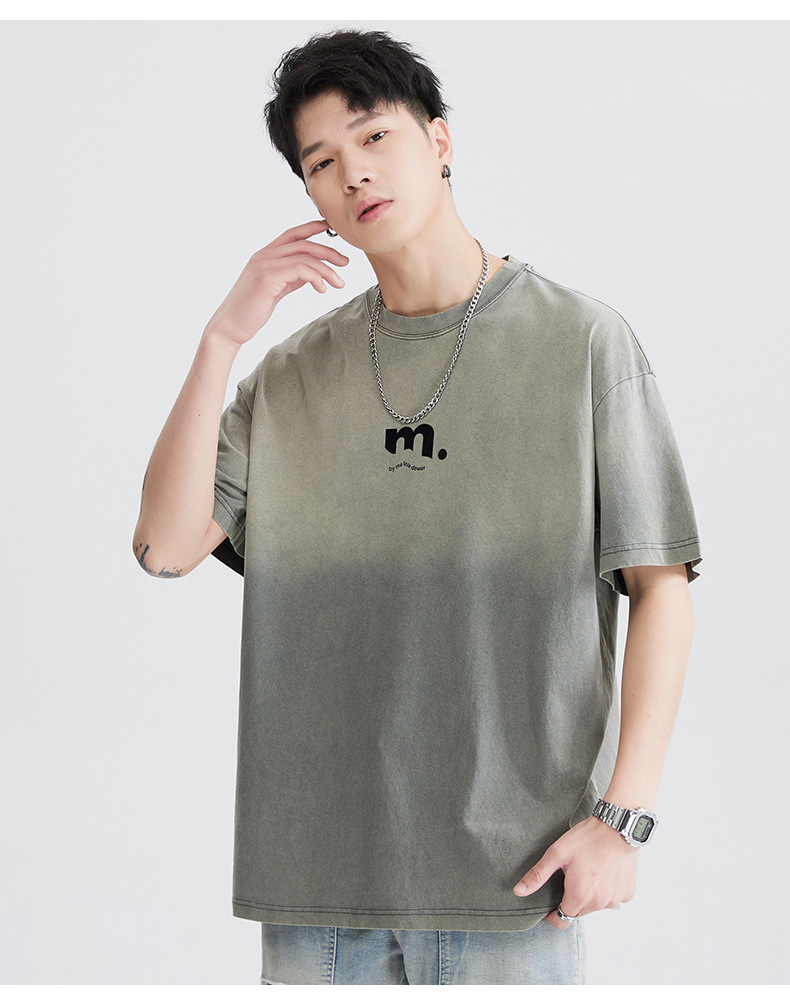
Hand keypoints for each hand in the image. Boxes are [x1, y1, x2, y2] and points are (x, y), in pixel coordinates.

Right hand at [203, 219, 349, 346]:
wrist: (229, 327)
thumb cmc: (250, 311)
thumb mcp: (275, 289)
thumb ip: (291, 277)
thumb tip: (312, 273)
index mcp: (264, 255)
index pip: (292, 234)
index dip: (313, 227)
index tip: (331, 228)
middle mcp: (263, 255)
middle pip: (303, 243)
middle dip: (328, 250)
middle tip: (345, 262)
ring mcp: (264, 265)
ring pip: (304, 256)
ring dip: (327, 269)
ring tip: (339, 283)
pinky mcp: (267, 278)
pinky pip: (300, 269)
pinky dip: (316, 277)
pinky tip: (323, 289)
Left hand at [512, 815, 639, 929]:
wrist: (618, 827)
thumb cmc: (587, 838)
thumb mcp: (557, 853)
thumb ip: (538, 875)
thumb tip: (519, 892)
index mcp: (580, 896)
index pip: (562, 921)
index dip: (553, 914)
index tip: (551, 902)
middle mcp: (599, 904)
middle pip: (578, 912)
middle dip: (571, 899)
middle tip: (571, 875)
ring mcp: (615, 900)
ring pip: (596, 905)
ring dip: (590, 895)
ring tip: (588, 870)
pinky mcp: (627, 893)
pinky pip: (612, 898)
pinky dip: (607, 890)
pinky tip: (604, 871)